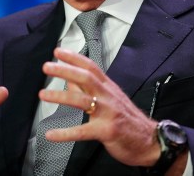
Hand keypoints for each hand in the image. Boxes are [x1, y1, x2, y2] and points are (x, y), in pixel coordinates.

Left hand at [38, 47, 159, 166]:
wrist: (150, 141)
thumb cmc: (128, 120)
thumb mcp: (111, 100)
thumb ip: (90, 91)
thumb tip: (70, 82)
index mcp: (108, 88)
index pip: (91, 67)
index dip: (74, 57)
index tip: (58, 51)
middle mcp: (108, 97)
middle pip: (86, 78)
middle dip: (66, 70)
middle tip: (47, 66)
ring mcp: (108, 113)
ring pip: (83, 101)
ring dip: (61, 97)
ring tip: (43, 95)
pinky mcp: (107, 131)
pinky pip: (83, 131)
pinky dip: (65, 133)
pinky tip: (51, 134)